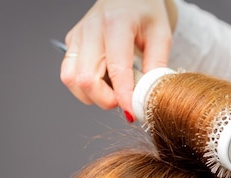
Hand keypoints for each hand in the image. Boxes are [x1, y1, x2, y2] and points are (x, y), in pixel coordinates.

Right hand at [60, 0, 177, 120]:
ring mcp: (77, 36)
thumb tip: (149, 97)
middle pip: (85, 79)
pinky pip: (69, 75)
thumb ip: (157, 67)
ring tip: (114, 91)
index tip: (132, 112)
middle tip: (124, 100)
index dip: (123, 96)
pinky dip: (85, 87)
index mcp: (116, 23)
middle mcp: (91, 28)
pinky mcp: (71, 43)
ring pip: (71, 80)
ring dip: (92, 95)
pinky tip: (104, 83)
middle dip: (105, 99)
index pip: (116, 69)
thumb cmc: (146, 13)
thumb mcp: (162, 36)